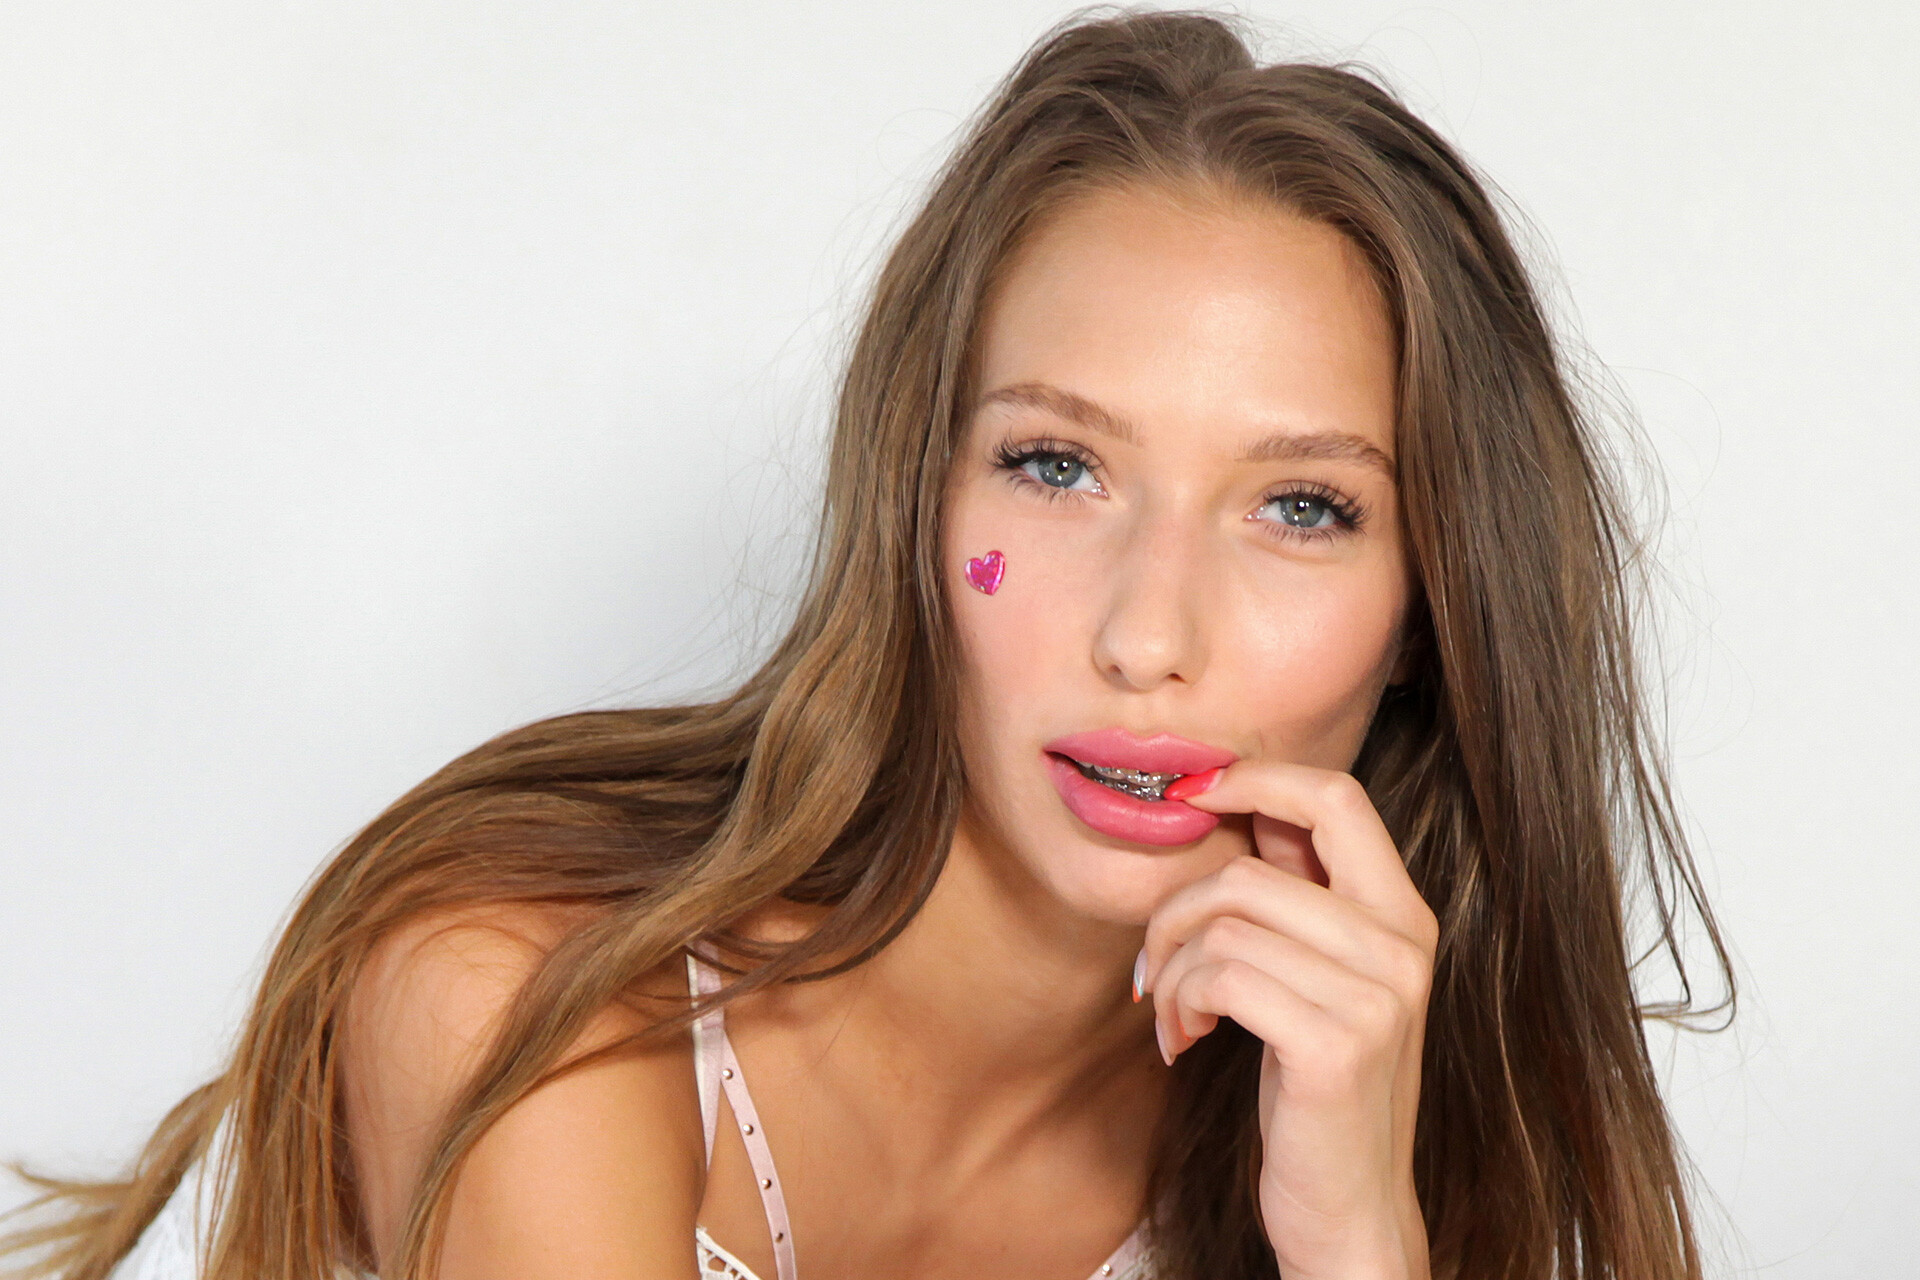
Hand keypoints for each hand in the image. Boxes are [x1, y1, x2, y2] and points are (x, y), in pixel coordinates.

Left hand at [1138, 762, 1436, 1279]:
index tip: (1191, 796)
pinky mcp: (1337, 1045)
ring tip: (1174, 1014)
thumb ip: (1297, 896)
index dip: (1255, 778)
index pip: (1337, 795)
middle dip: (1175, 910)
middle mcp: (1404, 944)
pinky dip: (1181, 1003)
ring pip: (1225, 923)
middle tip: (1155, 964)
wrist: (1351, 1211)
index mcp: (1403, 915)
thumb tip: (1233, 803)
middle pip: (1252, 867)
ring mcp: (1378, 995)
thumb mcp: (1319, 978)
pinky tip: (1185, 1040)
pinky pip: (1222, 976)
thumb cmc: (1316, 1090)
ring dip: (1171, 970)